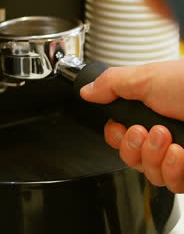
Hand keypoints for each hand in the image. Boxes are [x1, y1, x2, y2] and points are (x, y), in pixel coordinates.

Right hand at [80, 60, 183, 192]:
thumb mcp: (146, 77)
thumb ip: (112, 84)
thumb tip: (86, 90)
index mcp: (149, 110)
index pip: (120, 135)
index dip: (116, 136)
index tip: (120, 128)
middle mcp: (163, 133)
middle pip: (131, 157)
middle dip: (134, 146)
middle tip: (146, 131)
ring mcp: (179, 153)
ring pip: (150, 173)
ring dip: (154, 156)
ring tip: (168, 139)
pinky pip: (172, 184)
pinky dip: (173, 169)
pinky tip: (180, 154)